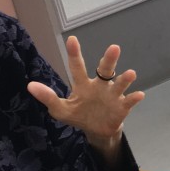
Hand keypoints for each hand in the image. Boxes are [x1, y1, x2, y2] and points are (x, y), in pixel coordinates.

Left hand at [27, 36, 144, 144]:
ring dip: (125, 79)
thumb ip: (48, 97)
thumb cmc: (79, 115)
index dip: (74, 54)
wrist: (97, 131)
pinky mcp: (122, 107)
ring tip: (131, 73)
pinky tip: (139, 95)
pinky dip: (134, 98)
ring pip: (119, 84)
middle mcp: (99, 85)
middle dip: (109, 59)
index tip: (72, 39)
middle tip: (114, 47)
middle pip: (105, 70)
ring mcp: (112, 95)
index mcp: (83, 85)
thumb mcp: (61, 110)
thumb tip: (30, 85)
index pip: (77, 67)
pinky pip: (129, 101)